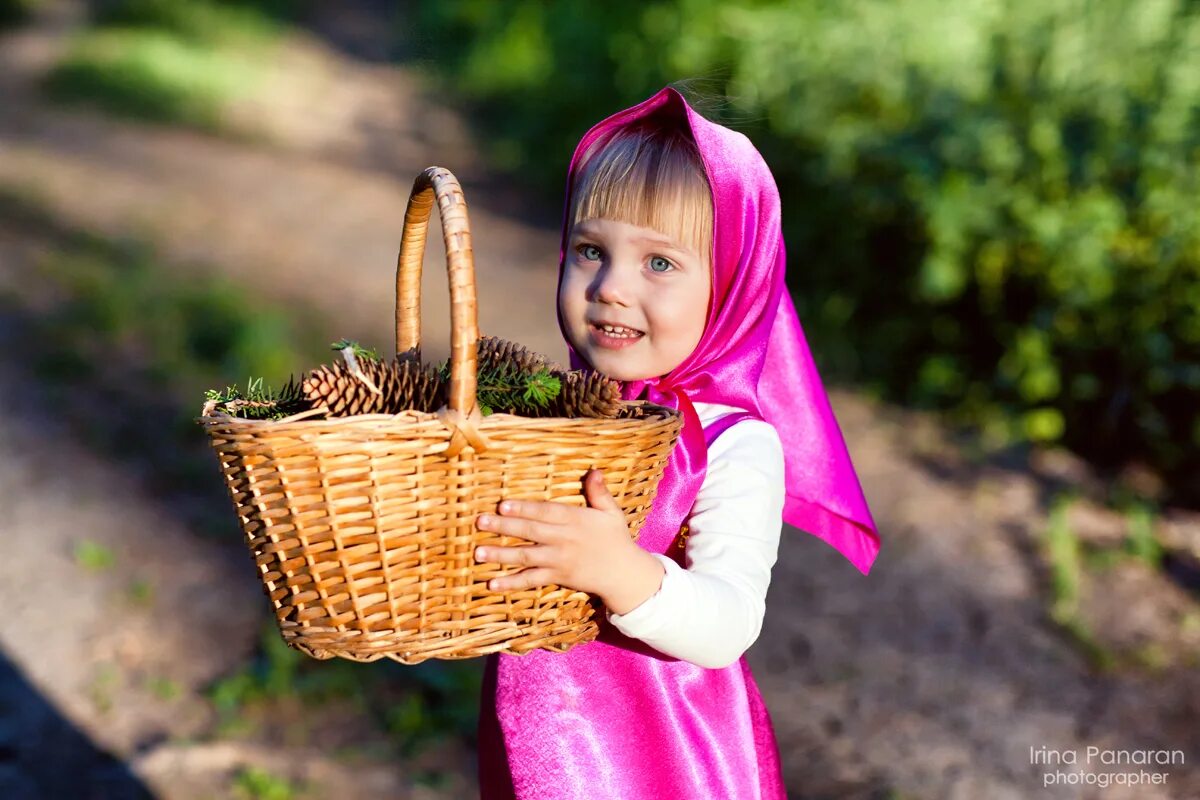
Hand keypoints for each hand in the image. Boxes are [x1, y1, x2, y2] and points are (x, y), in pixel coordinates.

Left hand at [474, 469, 664, 613]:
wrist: (624, 574)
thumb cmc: (616, 539)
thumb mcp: (611, 512)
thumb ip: (599, 492)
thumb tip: (594, 471)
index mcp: (575, 520)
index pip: (545, 512)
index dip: (524, 508)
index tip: (502, 504)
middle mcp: (564, 540)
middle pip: (530, 532)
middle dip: (504, 526)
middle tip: (480, 521)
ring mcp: (559, 561)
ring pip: (526, 557)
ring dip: (501, 555)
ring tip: (478, 552)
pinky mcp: (557, 578)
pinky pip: (532, 580)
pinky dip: (512, 583)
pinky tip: (492, 584)